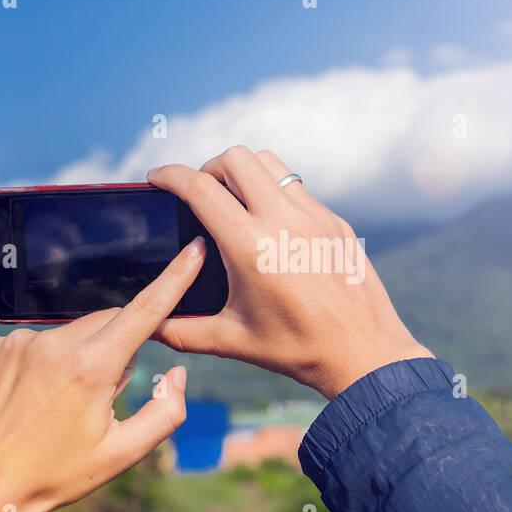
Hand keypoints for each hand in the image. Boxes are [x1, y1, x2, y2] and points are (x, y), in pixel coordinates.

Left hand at [0, 238, 204, 511]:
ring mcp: (17, 342)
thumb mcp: (124, 454)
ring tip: (58, 406)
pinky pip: (36, 341)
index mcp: (90, 369)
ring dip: (79, 356)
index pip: (144, 311)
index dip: (175, 279)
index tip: (193, 250)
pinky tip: (31, 400)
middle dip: (118, 347)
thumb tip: (177, 373)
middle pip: (108, 321)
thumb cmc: (56, 476)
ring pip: (71, 333)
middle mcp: (52, 344)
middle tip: (102, 399)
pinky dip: (45, 361)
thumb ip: (166, 411)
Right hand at [147, 146, 431, 398]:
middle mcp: (284, 221)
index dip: (170, 176)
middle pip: (235, 158)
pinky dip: (274, 193)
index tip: (156, 178)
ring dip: (244, 172)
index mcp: (251, 247)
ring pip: (270, 163)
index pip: (201, 188)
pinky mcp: (335, 222)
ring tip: (234, 202)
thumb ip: (181, 331)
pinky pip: (297, 188)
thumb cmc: (297, 350)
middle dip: (208, 167)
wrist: (364, 354)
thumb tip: (148, 326)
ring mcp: (315, 216)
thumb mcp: (232, 341)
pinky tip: (271, 226)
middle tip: (200, 193)